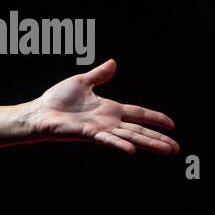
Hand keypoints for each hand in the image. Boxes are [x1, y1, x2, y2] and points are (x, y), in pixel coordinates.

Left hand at [26, 59, 178, 154]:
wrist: (38, 112)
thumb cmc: (56, 100)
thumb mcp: (82, 82)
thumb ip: (99, 75)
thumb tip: (114, 63)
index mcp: (110, 109)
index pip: (139, 113)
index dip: (155, 118)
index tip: (172, 124)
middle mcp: (108, 121)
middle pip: (139, 130)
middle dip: (158, 138)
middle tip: (176, 149)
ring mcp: (100, 129)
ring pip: (130, 137)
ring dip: (148, 143)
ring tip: (167, 151)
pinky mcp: (88, 133)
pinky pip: (107, 139)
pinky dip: (119, 144)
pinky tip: (131, 151)